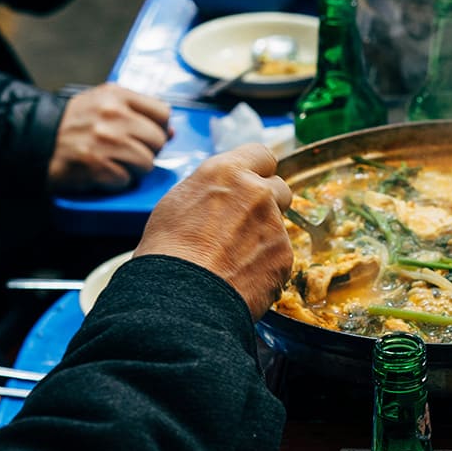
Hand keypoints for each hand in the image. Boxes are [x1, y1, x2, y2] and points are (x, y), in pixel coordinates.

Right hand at [48, 84, 171, 193]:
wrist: (35, 140)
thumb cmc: (75, 125)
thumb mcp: (104, 104)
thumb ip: (138, 112)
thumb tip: (172, 132)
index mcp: (116, 95)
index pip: (163, 113)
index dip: (159, 128)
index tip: (146, 135)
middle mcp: (112, 115)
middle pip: (158, 140)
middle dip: (148, 151)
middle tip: (128, 152)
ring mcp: (104, 140)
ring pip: (147, 163)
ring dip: (134, 169)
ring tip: (115, 163)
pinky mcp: (95, 165)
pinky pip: (126, 180)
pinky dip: (117, 181)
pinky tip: (103, 173)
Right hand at [134, 143, 293, 318]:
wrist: (180, 296)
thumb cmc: (166, 252)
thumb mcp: (178, 202)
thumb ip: (212, 190)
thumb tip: (223, 194)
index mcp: (227, 172)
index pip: (262, 154)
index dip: (258, 171)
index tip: (253, 183)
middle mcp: (257, 192)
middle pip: (279, 188)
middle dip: (268, 203)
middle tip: (244, 225)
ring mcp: (275, 223)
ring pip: (279, 225)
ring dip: (264, 237)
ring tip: (234, 258)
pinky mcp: (285, 255)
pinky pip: (280, 255)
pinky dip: (266, 265)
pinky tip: (241, 276)